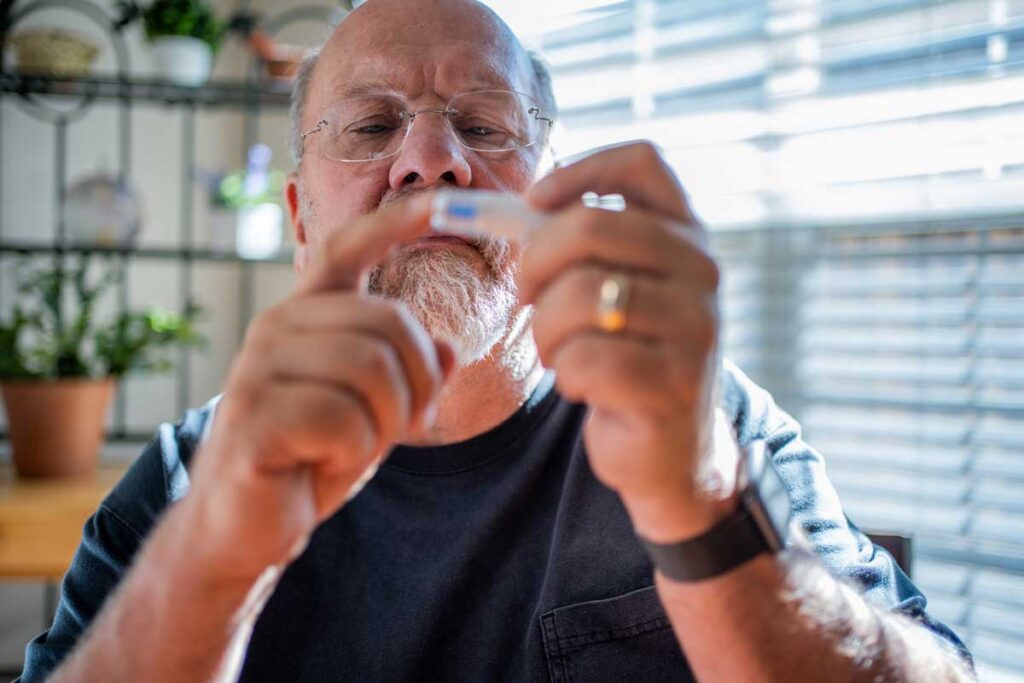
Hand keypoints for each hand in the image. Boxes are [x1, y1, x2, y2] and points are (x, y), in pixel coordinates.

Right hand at [188, 194, 453, 580]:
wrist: (245, 528)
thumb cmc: (309, 458)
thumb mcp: (375, 411)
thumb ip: (408, 375)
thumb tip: (449, 350)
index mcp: (305, 316)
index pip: (346, 250)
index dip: (395, 221)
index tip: (441, 202)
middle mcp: (278, 326)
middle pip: (390, 323)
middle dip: (418, 384)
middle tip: (402, 425)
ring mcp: (259, 366)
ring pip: (374, 369)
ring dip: (387, 422)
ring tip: (355, 447)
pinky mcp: (253, 414)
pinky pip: (346, 420)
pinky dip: (355, 453)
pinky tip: (323, 465)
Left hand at [520, 142, 731, 542]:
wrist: (673, 452)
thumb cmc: (627, 356)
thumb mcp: (612, 289)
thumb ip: (571, 244)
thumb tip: (483, 207)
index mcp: (686, 236)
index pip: (643, 162)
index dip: (577, 171)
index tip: (534, 205)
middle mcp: (701, 271)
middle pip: (589, 225)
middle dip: (535, 263)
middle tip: (527, 297)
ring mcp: (695, 327)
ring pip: (578, 296)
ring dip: (547, 331)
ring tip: (563, 353)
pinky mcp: (674, 384)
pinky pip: (584, 359)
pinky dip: (567, 375)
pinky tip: (586, 387)